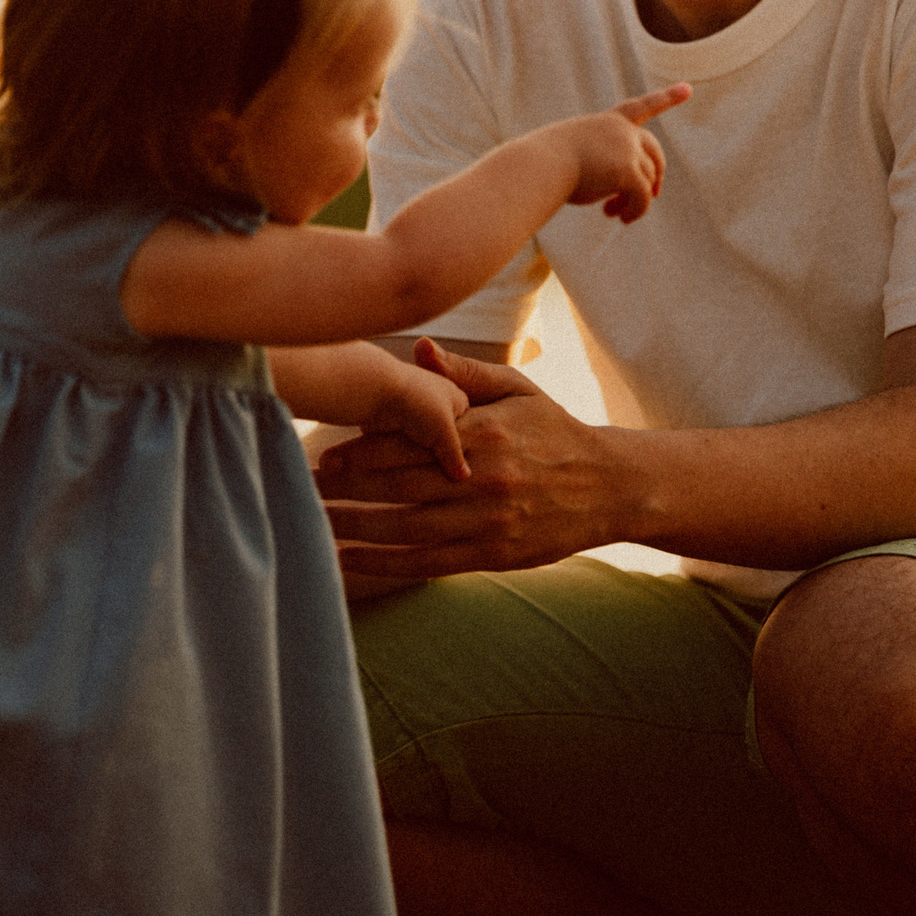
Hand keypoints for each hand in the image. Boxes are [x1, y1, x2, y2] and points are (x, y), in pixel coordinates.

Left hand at [315, 340, 632, 575]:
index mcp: (486, 433)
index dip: (365, 451)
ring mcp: (488, 521)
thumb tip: (420, 352)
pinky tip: (350, 560)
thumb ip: (466, 374)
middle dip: (349, 488)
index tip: (328, 454)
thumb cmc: (555, 430)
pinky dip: (386, 564)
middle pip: (401, 485)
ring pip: (407, 528)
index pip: (413, 441)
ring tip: (314, 524)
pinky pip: (428, 562)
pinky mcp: (493, 555)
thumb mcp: (518, 389)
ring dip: (356, 528)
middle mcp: (484, 479)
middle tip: (305, 487)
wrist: (610, 486)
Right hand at [557, 81, 689, 222]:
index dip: (666, 98)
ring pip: (647, 180)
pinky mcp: (629, 173)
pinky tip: (622, 219)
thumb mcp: (572, 153)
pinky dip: (636, 211)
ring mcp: (628, 150)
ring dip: (635, 200)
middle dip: (657, 174)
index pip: (641, 107)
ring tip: (612, 212)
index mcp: (607, 122)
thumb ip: (600, 163)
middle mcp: (622, 132)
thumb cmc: (544, 163)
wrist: (538, 167)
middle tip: (653, 194)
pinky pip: (643, 198)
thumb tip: (620, 191)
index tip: (688, 88)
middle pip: (654, 152)